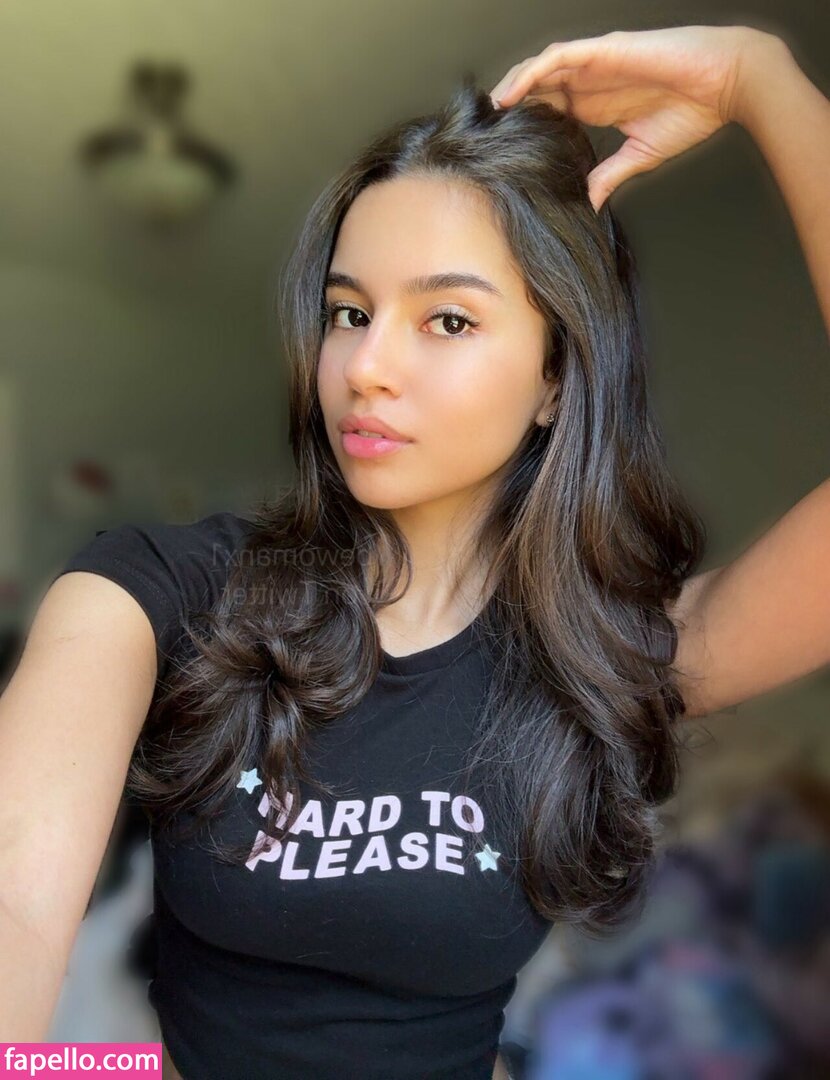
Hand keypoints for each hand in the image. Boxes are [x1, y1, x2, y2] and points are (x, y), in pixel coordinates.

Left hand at [489, 25, 785, 211]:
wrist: (727, 84)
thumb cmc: (693, 112)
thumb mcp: (639, 155)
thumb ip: (609, 176)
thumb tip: (588, 205)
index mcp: (597, 103)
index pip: (549, 110)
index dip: (523, 126)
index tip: (500, 151)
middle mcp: (591, 82)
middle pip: (536, 89)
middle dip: (509, 109)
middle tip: (483, 133)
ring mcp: (595, 64)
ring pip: (539, 70)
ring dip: (511, 88)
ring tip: (488, 113)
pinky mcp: (604, 51)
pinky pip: (557, 57)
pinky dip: (531, 73)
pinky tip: (511, 93)